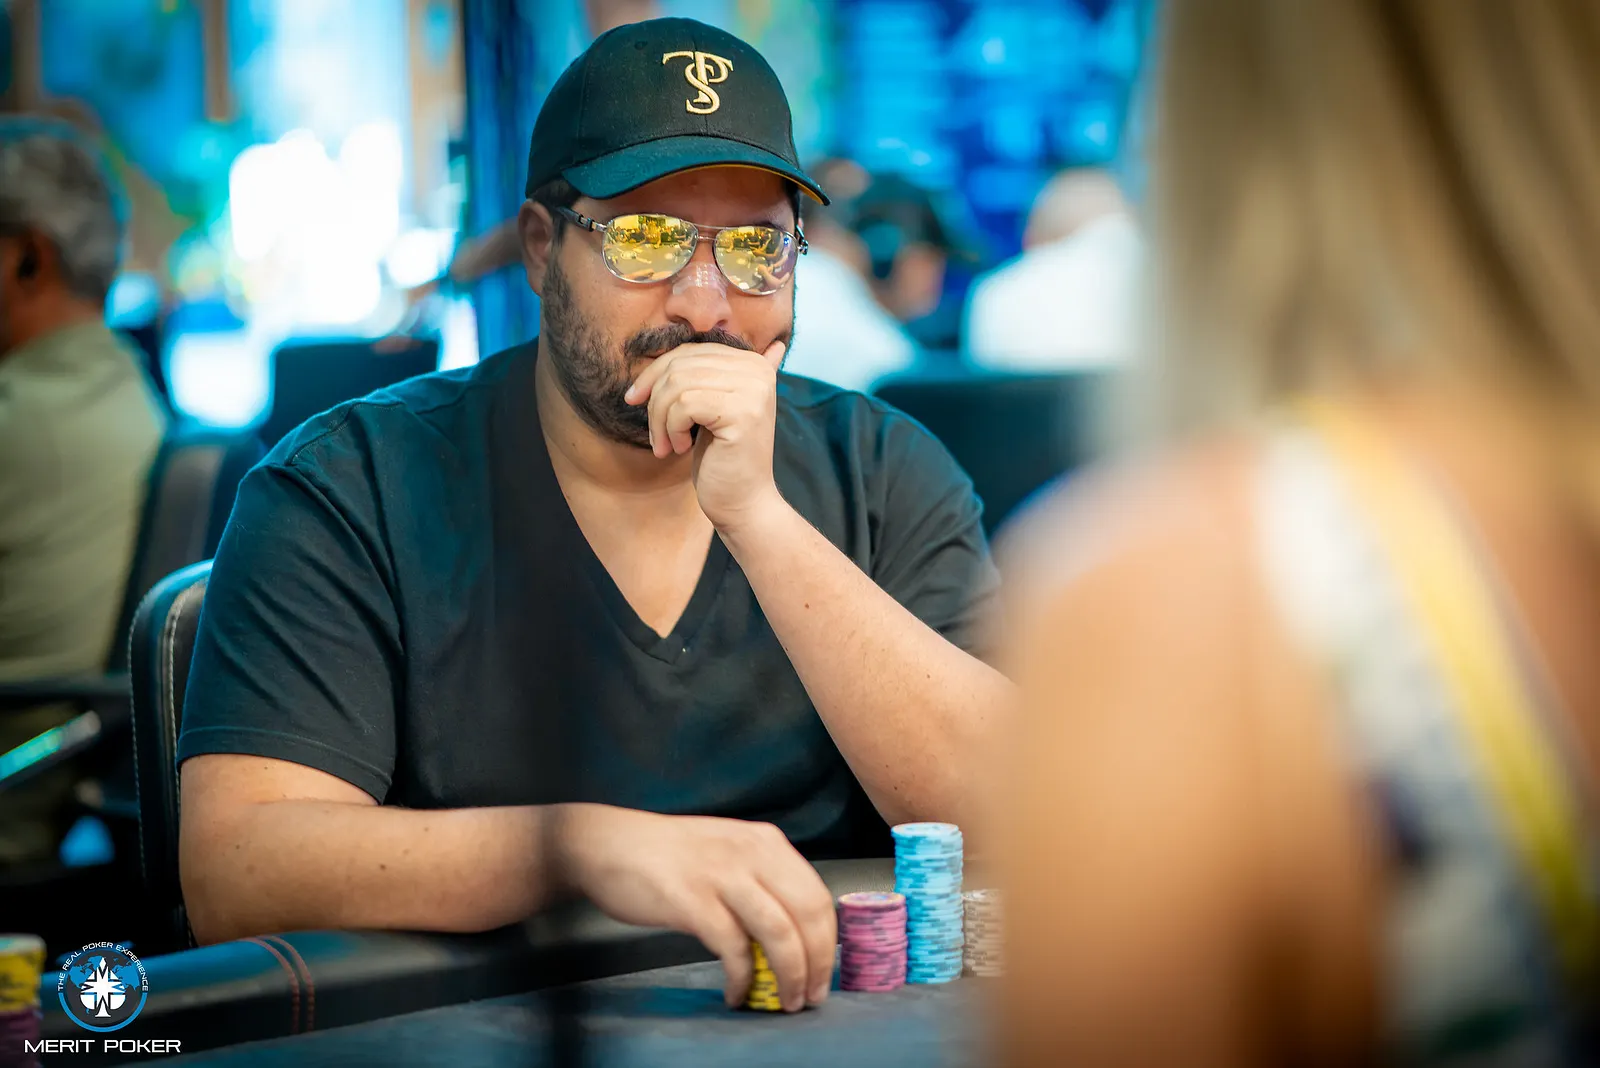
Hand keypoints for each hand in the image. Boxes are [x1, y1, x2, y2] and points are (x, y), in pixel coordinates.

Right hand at [554, 804, 835, 1010]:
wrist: (607, 844)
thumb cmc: (667, 855)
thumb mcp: (728, 852)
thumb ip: (761, 881)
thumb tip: (792, 934)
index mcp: (766, 842)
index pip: (818, 895)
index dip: (827, 941)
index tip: (823, 973)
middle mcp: (751, 853)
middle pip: (808, 915)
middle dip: (816, 964)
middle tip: (811, 997)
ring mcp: (722, 875)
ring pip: (780, 934)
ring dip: (790, 976)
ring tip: (785, 1001)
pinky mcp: (692, 901)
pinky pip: (734, 950)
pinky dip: (742, 979)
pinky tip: (735, 993)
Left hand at [624, 341, 788, 532]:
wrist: (743, 502)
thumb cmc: (721, 457)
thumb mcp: (709, 407)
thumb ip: (707, 374)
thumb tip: (686, 343)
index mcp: (753, 363)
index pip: (690, 350)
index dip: (655, 372)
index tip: (635, 399)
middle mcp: (757, 369)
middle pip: (680, 364)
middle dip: (654, 399)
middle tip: (655, 434)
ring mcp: (753, 389)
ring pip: (677, 384)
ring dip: (659, 419)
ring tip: (666, 444)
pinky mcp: (742, 412)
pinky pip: (683, 404)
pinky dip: (670, 429)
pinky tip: (679, 448)